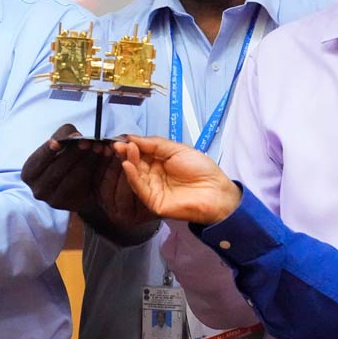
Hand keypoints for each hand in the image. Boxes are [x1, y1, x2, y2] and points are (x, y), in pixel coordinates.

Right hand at [21, 123, 108, 211]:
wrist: (77, 183)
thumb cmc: (64, 157)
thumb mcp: (60, 143)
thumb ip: (63, 136)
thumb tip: (74, 136)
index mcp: (29, 172)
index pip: (38, 160)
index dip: (47, 151)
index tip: (57, 142)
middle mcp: (37, 189)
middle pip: (56, 169)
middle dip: (74, 152)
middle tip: (89, 141)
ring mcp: (52, 200)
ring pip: (71, 178)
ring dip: (86, 161)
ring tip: (98, 148)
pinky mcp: (69, 205)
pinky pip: (81, 187)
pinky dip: (91, 172)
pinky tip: (99, 161)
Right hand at [114, 135, 241, 224]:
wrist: (216, 191)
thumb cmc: (202, 170)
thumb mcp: (177, 149)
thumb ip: (155, 144)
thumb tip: (133, 137)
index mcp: (161, 162)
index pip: (142, 152)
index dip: (133, 145)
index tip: (123, 138)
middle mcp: (155, 175)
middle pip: (136, 163)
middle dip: (128, 152)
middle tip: (121, 145)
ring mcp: (153, 188)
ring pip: (135, 175)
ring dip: (130, 162)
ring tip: (127, 151)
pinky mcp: (153, 201)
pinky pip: (139, 188)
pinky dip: (132, 177)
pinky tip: (128, 166)